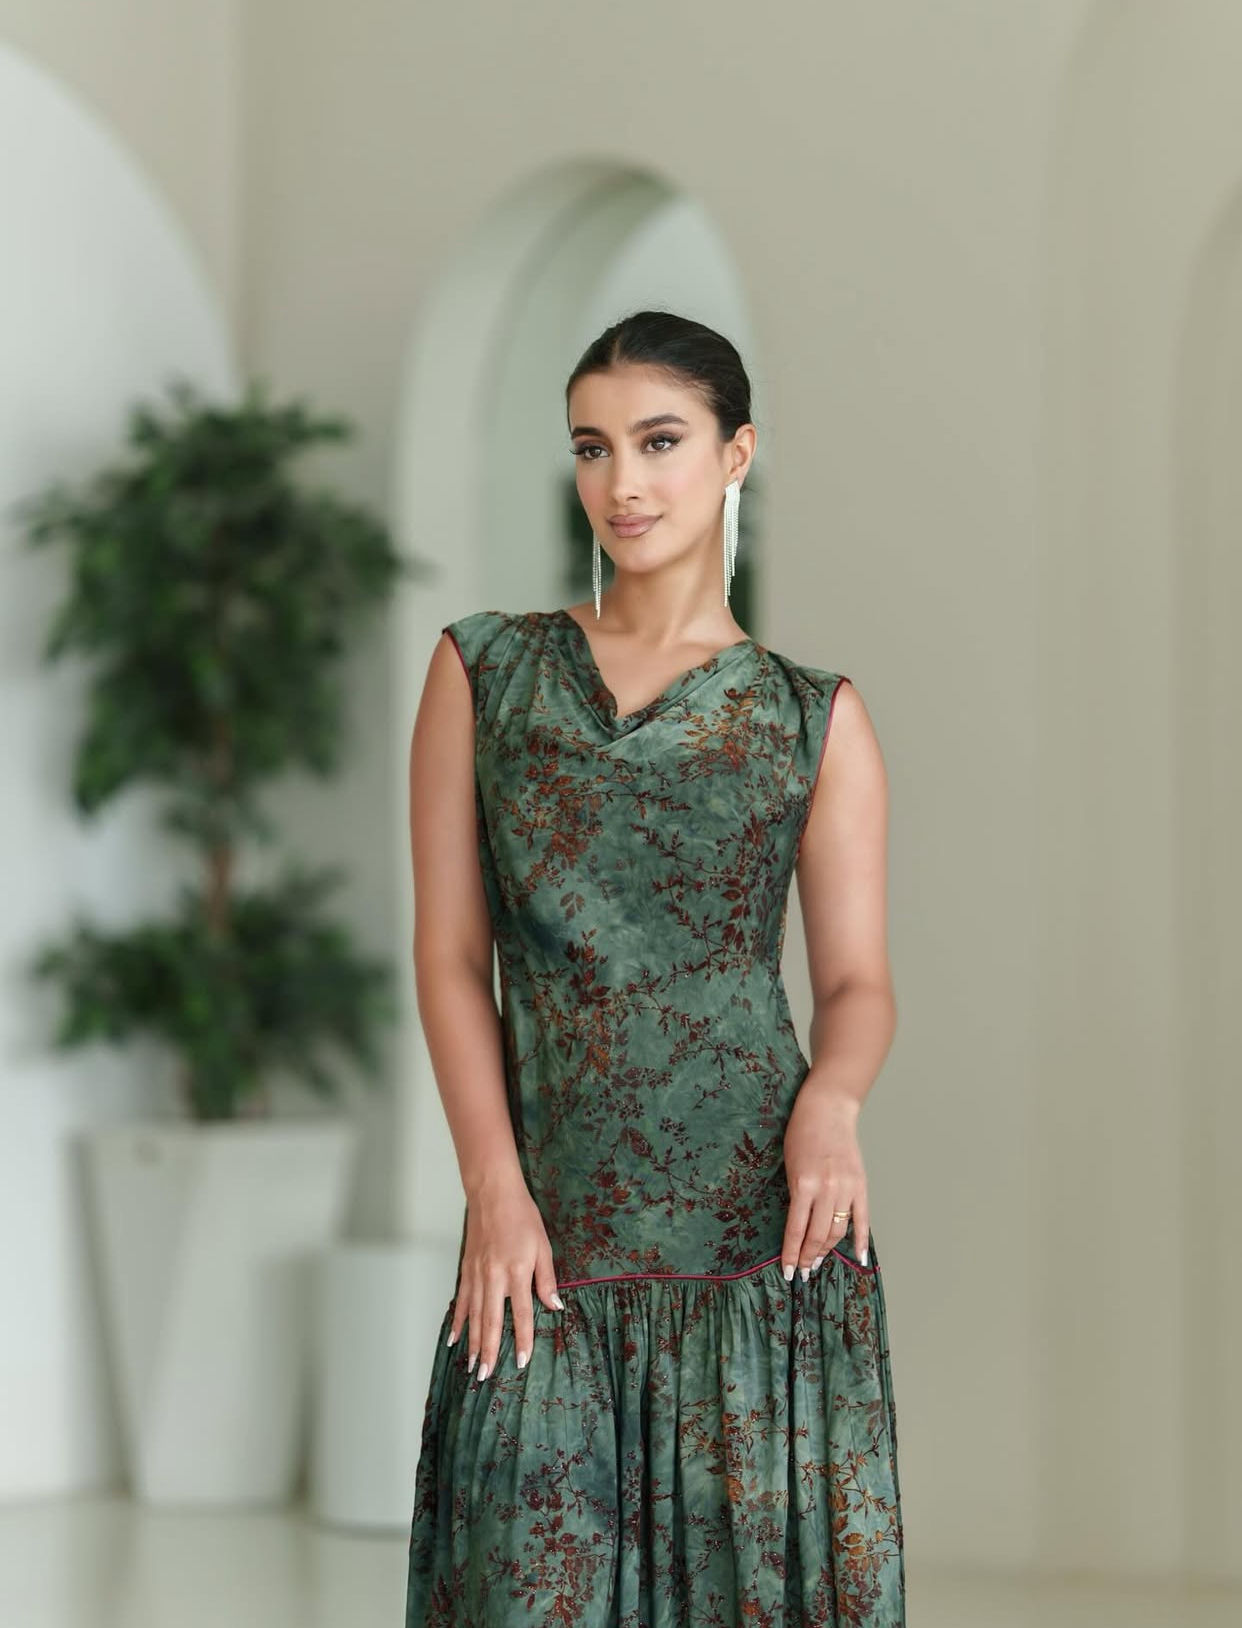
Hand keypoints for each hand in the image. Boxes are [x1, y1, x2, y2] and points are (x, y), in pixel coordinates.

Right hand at [448, 1176, 562, 1383]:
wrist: (493, 1194)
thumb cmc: (522, 1217)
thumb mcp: (543, 1246)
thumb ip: (547, 1278)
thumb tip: (555, 1306)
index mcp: (517, 1272)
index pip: (522, 1314)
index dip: (523, 1340)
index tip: (522, 1362)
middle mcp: (494, 1277)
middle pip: (492, 1322)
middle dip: (490, 1351)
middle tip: (486, 1376)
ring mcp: (477, 1275)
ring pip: (475, 1316)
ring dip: (474, 1343)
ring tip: (472, 1366)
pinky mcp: (466, 1269)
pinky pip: (462, 1301)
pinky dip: (459, 1321)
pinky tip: (455, 1338)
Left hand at [781, 1083, 868, 1279]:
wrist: (827, 1110)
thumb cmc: (801, 1133)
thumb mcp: (790, 1166)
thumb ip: (796, 1195)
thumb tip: (799, 1227)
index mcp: (804, 1184)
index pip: (797, 1229)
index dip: (792, 1254)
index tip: (787, 1270)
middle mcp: (827, 1189)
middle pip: (819, 1235)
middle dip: (809, 1257)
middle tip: (802, 1272)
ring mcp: (846, 1188)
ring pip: (839, 1230)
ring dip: (828, 1250)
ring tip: (818, 1263)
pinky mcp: (861, 1185)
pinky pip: (863, 1219)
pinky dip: (861, 1240)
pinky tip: (859, 1257)